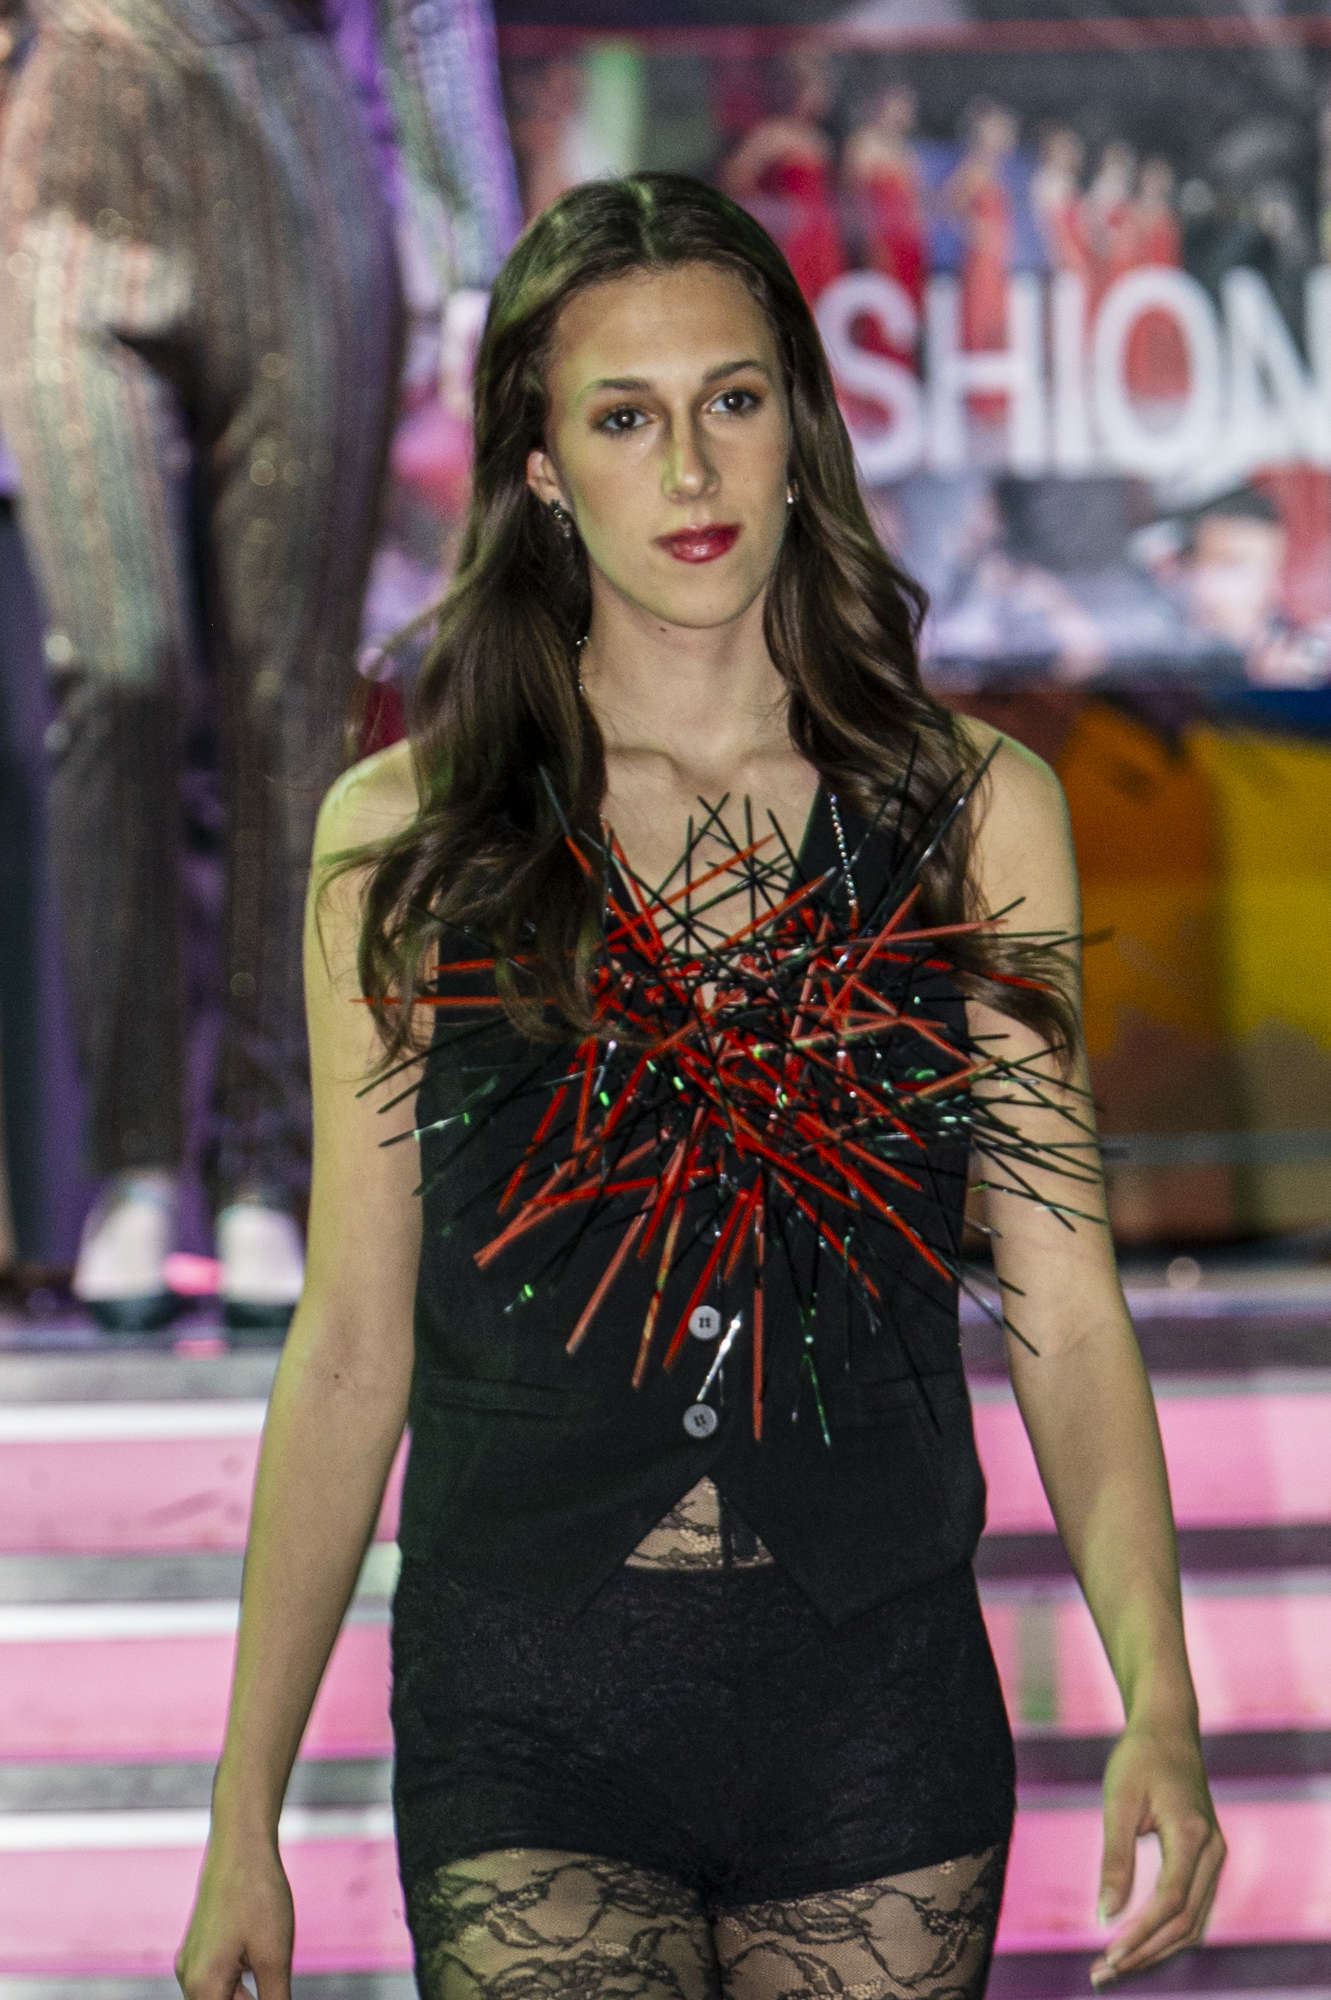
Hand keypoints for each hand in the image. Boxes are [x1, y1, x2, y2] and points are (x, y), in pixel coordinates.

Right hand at [176, 1833, 293, 1999]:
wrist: (241, 1844)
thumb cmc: (257, 1896)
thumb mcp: (274, 1957)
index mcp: (202, 1987)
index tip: (275, 1992)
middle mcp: (189, 1977)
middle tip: (276, 1982)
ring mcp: (192, 1960)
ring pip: (221, 1997)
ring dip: (248, 1997)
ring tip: (273, 1972)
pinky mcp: (201, 1946)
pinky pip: (218, 1979)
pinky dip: (241, 1984)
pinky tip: (263, 1967)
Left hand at [1090, 1720, 1224, 1986]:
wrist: (1169, 1730)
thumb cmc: (1140, 1759)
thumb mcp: (1119, 1801)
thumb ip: (1115, 1858)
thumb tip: (1105, 1914)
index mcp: (1192, 1835)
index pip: (1170, 1902)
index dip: (1141, 1934)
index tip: (1109, 1954)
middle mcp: (1212, 1851)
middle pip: (1186, 1922)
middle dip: (1147, 1952)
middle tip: (1104, 1972)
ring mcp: (1215, 1856)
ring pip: (1194, 1921)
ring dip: (1157, 1948)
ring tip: (1117, 1964)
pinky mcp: (1207, 1858)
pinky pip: (1193, 1907)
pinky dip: (1167, 1931)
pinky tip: (1138, 1942)